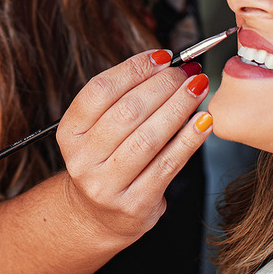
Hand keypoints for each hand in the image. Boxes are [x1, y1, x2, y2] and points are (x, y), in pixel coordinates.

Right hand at [56, 49, 211, 244]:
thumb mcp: (98, 130)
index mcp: (69, 133)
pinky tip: (203, 121)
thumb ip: (123, 98)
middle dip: (163, 85)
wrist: (98, 216)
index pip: (100, 90)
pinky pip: (168, 164)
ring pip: (149, 137)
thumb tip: (164, 62)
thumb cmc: (106, 161)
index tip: (162, 56)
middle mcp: (82, 159)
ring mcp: (106, 185)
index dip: (133, 69)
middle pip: (127, 111)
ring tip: (197, 88)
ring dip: (179, 107)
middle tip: (186, 72)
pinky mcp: (135, 204)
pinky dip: (189, 139)